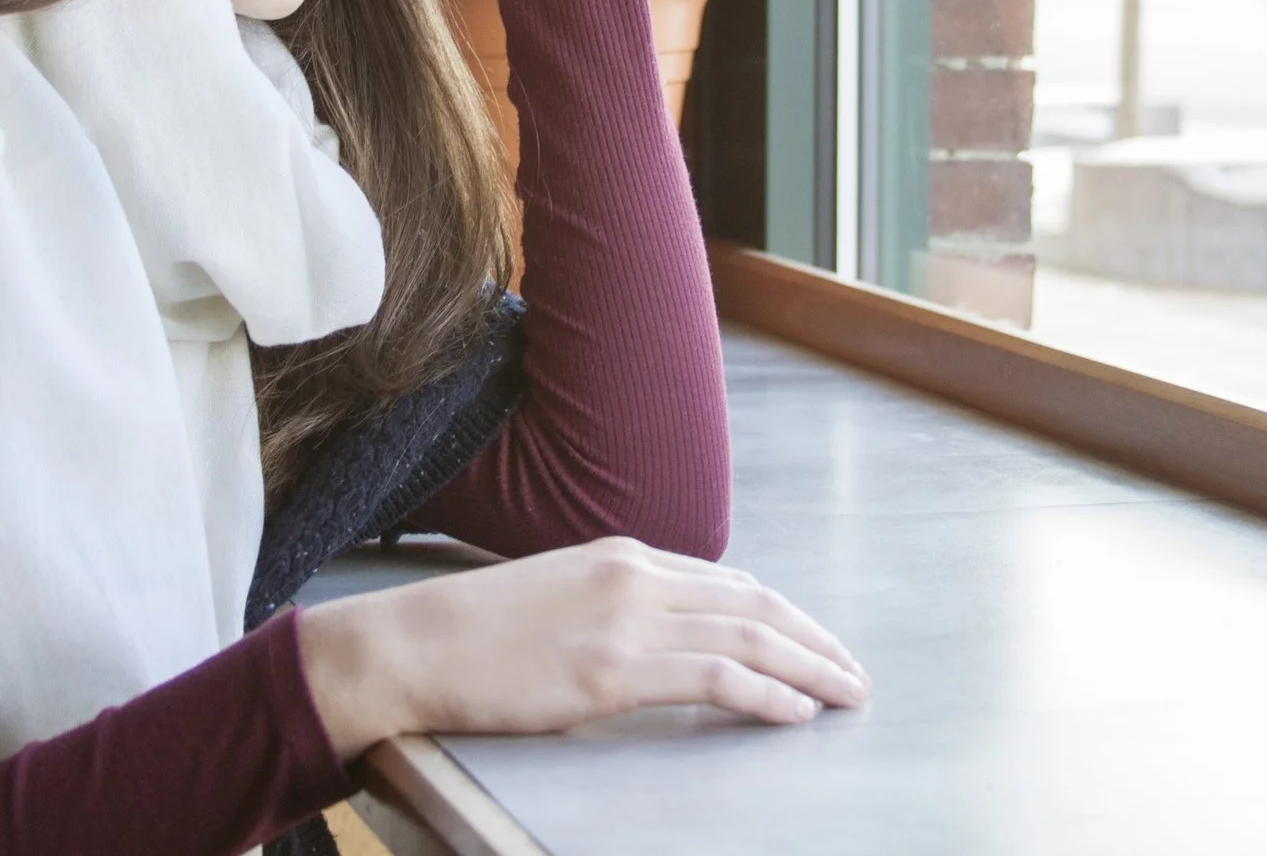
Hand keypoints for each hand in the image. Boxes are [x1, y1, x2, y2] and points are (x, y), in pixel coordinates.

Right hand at [295, 537, 868, 756]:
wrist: (413, 643)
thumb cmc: (474, 632)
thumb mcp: (559, 597)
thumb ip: (615, 606)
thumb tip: (661, 639)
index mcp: (623, 556)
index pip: (729, 582)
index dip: (783, 614)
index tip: (815, 641)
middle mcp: (637, 576)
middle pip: (755, 604)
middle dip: (813, 639)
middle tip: (852, 672)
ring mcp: (627, 620)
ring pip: (748, 637)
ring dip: (808, 667)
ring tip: (844, 694)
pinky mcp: (612, 670)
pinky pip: (715, 676)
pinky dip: (767, 693)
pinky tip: (794, 712)